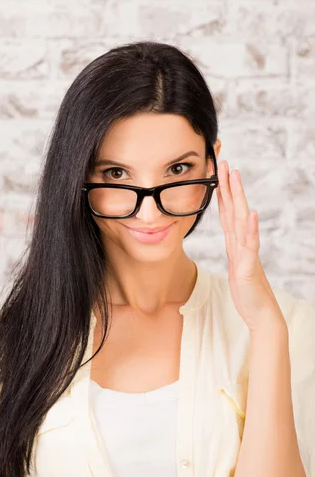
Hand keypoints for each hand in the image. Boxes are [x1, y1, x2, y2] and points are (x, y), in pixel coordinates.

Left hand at [216, 160, 286, 335]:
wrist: (260, 314)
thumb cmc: (247, 292)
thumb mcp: (235, 267)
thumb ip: (234, 250)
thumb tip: (231, 236)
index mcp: (235, 243)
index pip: (227, 213)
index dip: (221, 193)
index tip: (217, 173)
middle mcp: (242, 243)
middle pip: (234, 209)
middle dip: (228, 185)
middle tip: (224, 162)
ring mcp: (247, 253)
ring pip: (241, 220)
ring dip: (238, 198)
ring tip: (236, 177)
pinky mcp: (250, 267)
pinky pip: (250, 245)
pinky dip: (251, 228)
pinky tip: (251, 213)